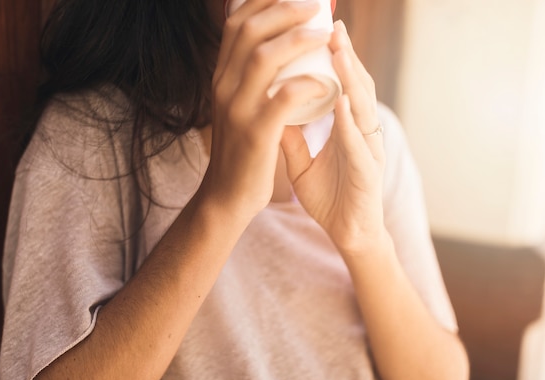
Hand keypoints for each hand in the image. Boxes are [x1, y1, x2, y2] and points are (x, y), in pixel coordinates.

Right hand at [198, 0, 330, 220]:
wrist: (227, 195)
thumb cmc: (242, 149)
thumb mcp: (238, 107)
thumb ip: (249, 79)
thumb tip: (274, 49)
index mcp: (221, 77)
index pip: (235, 24)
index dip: (261, 0)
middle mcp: (223, 87)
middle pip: (248, 31)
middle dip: (283, 9)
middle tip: (314, 4)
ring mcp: (237, 110)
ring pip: (263, 58)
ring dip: (297, 39)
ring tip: (323, 33)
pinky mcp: (255, 134)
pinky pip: (282, 98)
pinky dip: (305, 83)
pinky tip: (323, 79)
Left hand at [281, 20, 385, 253]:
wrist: (346, 233)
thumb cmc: (330, 195)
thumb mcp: (301, 162)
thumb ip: (290, 136)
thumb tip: (271, 109)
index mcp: (348, 127)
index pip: (341, 83)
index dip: (332, 55)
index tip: (315, 27)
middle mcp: (362, 133)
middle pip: (357, 85)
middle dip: (345, 53)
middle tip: (331, 22)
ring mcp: (368, 151)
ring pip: (364, 107)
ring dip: (352, 77)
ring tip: (339, 49)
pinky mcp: (368, 174)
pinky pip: (360, 145)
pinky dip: (352, 122)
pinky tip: (344, 102)